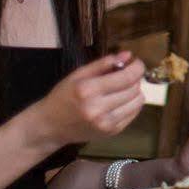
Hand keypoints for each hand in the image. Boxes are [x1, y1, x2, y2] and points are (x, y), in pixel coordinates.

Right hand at [28, 51, 144, 149]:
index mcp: (88, 90)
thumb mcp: (78, 75)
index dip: (137, 67)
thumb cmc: (63, 96)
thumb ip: (103, 64)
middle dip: (135, 78)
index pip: (126, 77)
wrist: (51, 126)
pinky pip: (133, 114)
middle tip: (126, 74)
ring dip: (135, 91)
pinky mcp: (111, 132)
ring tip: (123, 88)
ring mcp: (106, 124)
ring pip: (137, 102)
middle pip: (134, 89)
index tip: (136, 62)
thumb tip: (127, 55)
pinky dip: (131, 104)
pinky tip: (120, 100)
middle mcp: (98, 109)